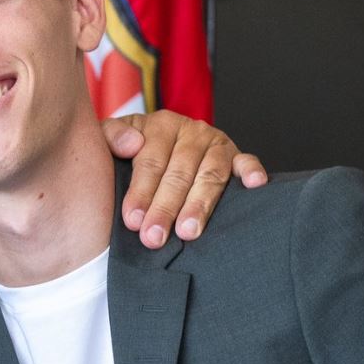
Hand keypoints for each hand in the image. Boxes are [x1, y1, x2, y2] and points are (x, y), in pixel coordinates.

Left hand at [103, 110, 267, 247]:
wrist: (150, 142)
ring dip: (200, 205)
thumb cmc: (126, 151)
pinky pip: (247, 161)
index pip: (151, 162)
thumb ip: (111, 137)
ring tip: (189, 232)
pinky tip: (255, 185)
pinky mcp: (235, 155)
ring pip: (211, 175)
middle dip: (166, 208)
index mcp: (159, 126)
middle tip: (154, 238)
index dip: (141, 192)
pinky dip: (252, 171)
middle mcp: (191, 132)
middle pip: (179, 173)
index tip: (133, 221)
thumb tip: (132, 144)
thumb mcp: (108, 139)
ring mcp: (215, 143)